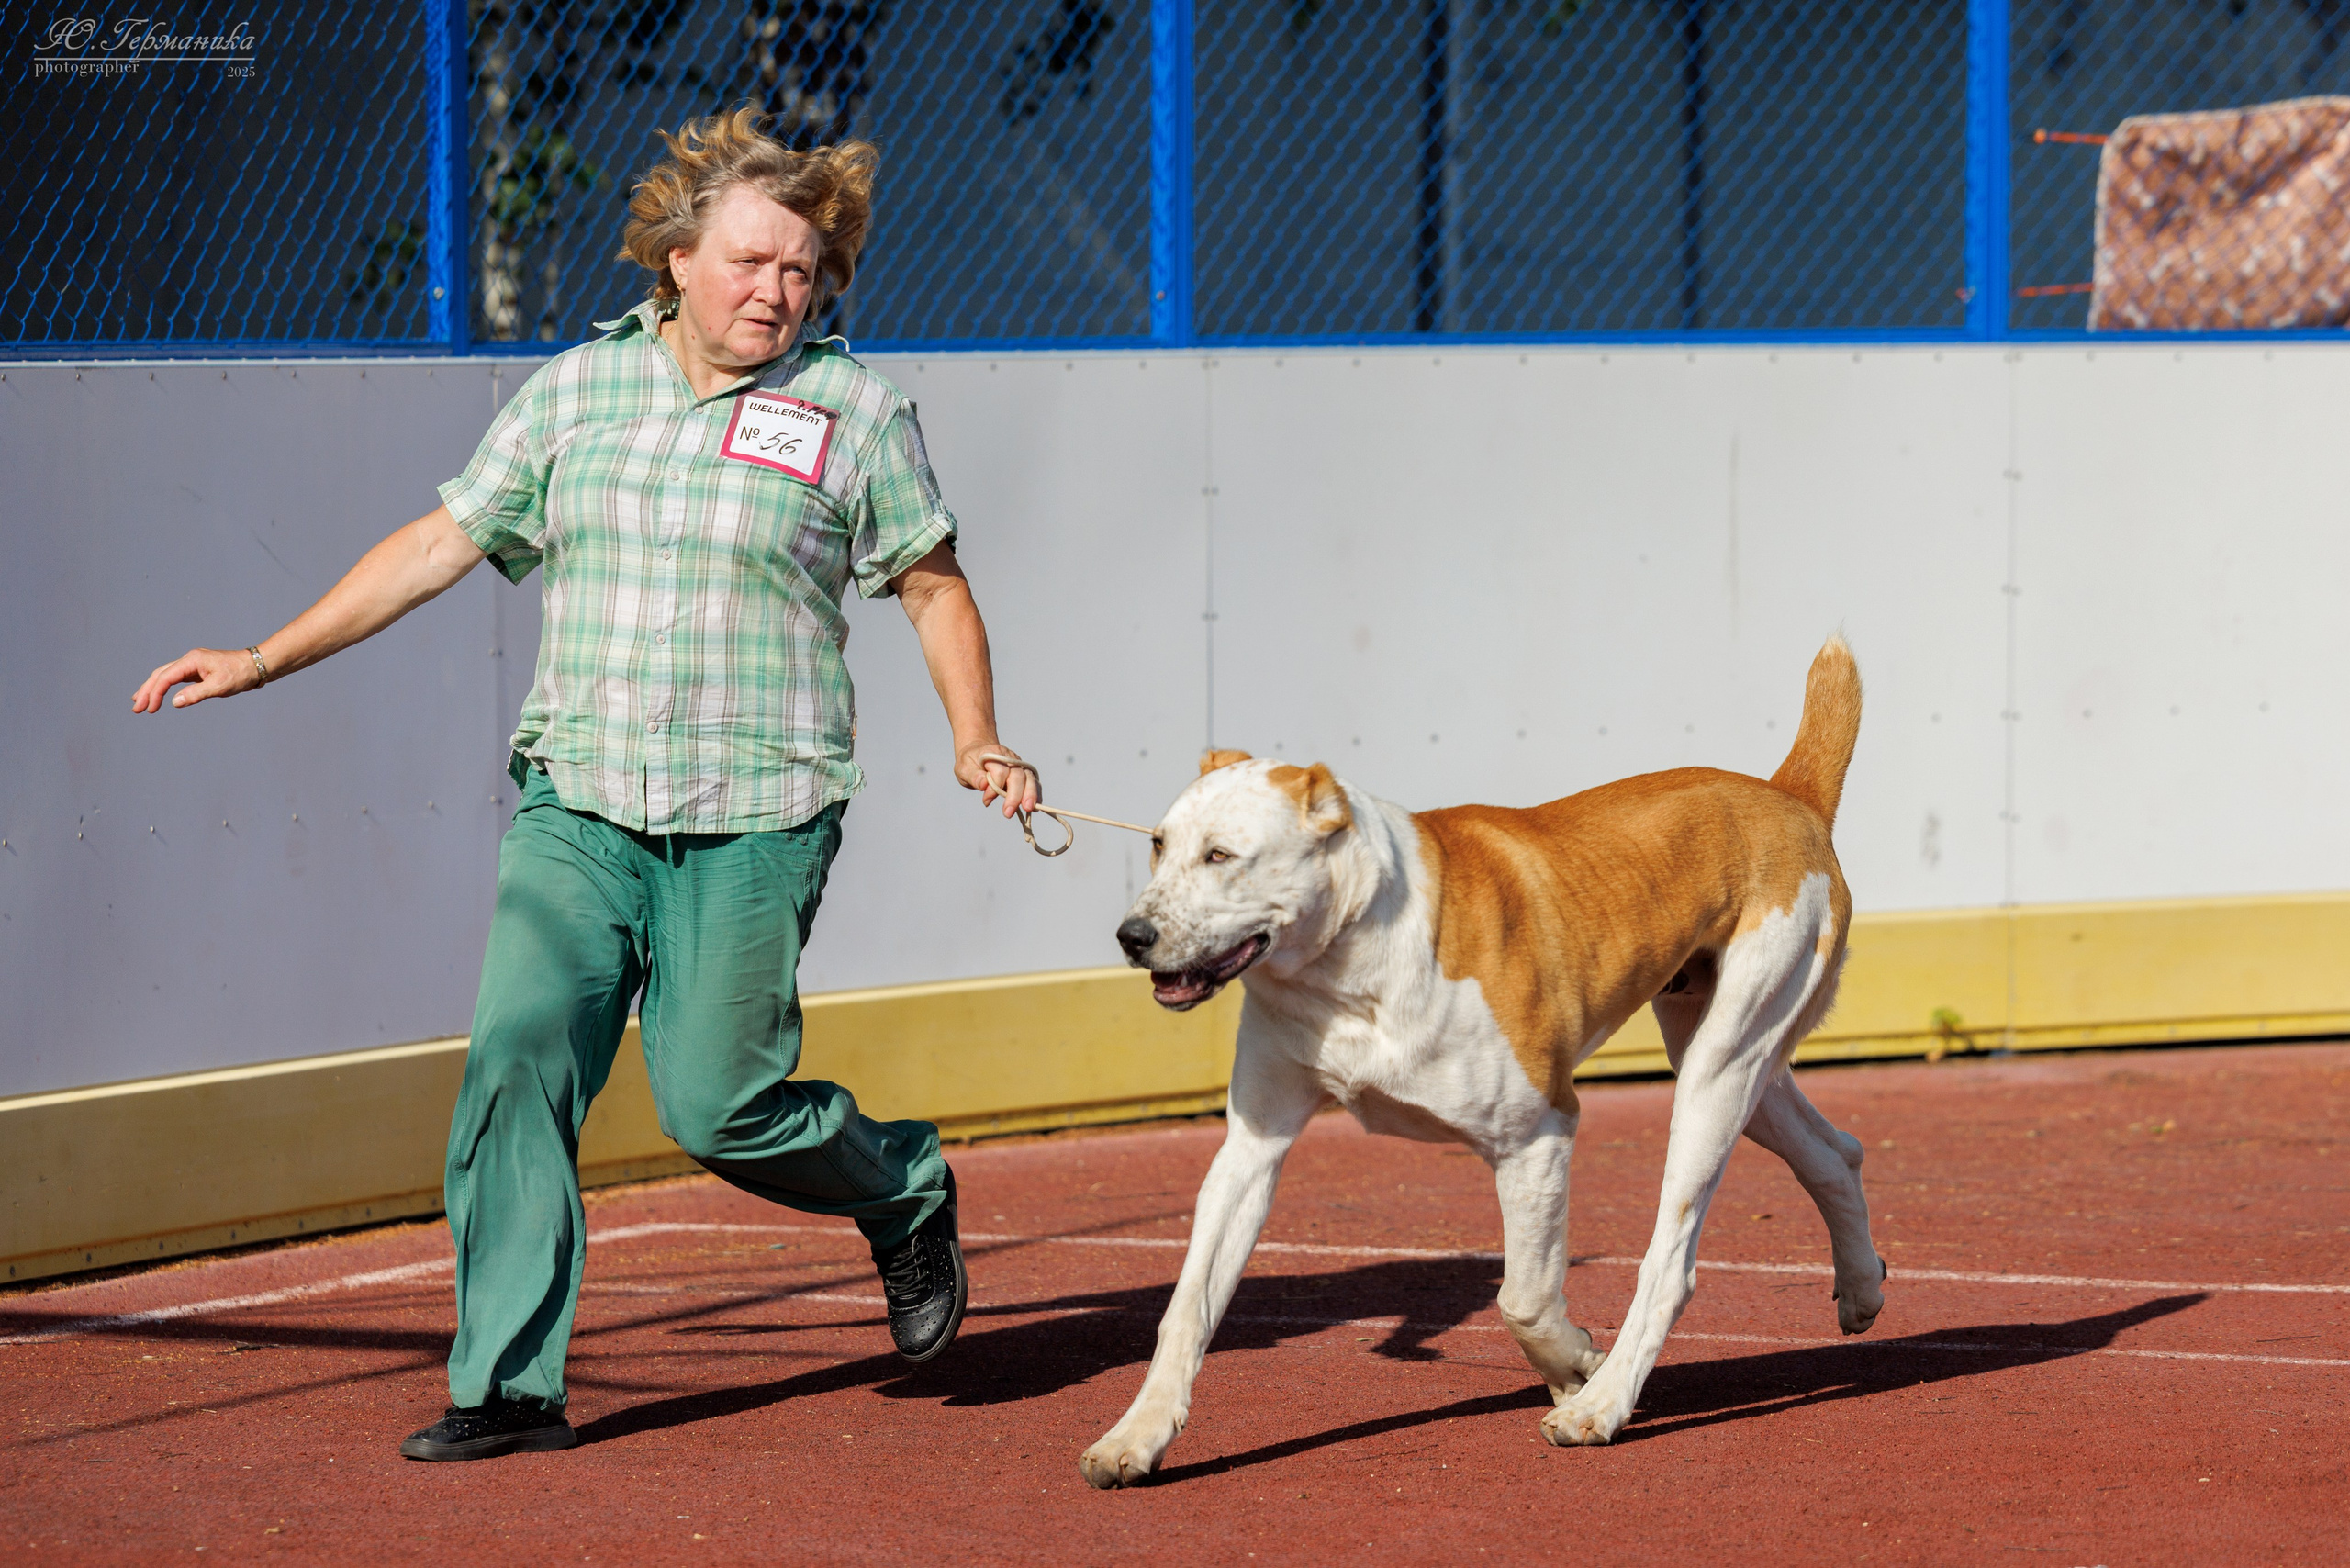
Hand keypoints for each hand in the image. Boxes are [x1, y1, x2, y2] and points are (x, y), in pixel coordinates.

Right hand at [131, 648, 263, 712]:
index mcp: (192, 660)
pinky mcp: (197, 670)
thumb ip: (196, 694)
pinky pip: (176, 678)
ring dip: (152, 688)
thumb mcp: (220, 686)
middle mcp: (189, 660)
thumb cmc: (241, 674)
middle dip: (147, 691)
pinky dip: (165, 686)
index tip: (150, 709)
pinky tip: (159, 694)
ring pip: (166, 675)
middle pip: (160, 674)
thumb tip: (174, 702)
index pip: (166, 677)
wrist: (257, 665)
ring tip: (139, 701)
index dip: (155, 693)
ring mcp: (193, 664)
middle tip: (136, 708)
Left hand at [956, 742, 1041, 816]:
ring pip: (1029, 779)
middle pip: (1018, 776)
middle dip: (1014, 795)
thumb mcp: (964, 767)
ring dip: (1030, 794)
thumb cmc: (970, 762)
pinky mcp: (1024, 774)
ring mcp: (1019, 766)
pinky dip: (1036, 795)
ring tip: (1028, 809)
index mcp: (995, 754)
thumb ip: (973, 775)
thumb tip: (983, 784)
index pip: (1000, 772)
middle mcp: (1010, 758)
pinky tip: (1035, 807)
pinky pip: (1033, 783)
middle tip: (1008, 813)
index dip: (994, 787)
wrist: (977, 753)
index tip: (985, 800)